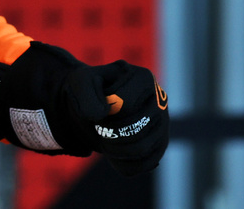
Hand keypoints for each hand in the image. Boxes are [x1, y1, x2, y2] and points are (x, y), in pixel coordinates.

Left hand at [63, 61, 169, 175]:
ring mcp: (163, 124)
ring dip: (114, 149)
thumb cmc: (90, 91)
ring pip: (141, 150)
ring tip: (105, 137)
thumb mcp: (80, 84)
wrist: (94, 106)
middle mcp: (160, 100)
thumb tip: (102, 113)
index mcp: (144, 78)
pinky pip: (145, 164)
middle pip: (135, 129)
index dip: (104, 112)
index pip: (125, 106)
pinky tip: (113, 150)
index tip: (97, 107)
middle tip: (98, 126)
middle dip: (108, 133)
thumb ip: (87, 96)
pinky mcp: (160, 145)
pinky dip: (123, 163)